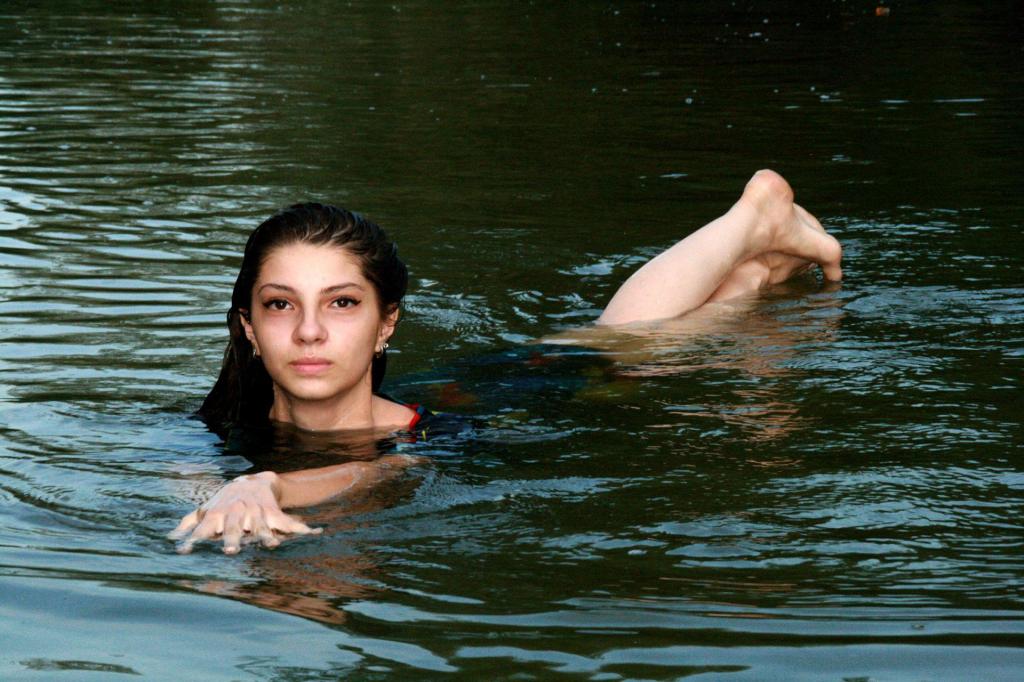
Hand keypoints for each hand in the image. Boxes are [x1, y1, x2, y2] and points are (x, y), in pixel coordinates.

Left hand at [169, 471, 321, 554]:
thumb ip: (188, 523)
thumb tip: (169, 539)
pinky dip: (303, 528)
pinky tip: (315, 532)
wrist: (252, 481)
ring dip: (267, 535)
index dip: (194, 539)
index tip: (185, 552)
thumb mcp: (205, 508)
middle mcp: (237, 513)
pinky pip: (289, 522)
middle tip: (229, 551)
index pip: (203, 528)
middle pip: (234, 527)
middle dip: (232, 538)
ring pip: (262, 526)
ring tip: (272, 546)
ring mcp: (257, 513)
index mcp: (218, 514)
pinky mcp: (274, 513)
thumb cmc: (225, 501)